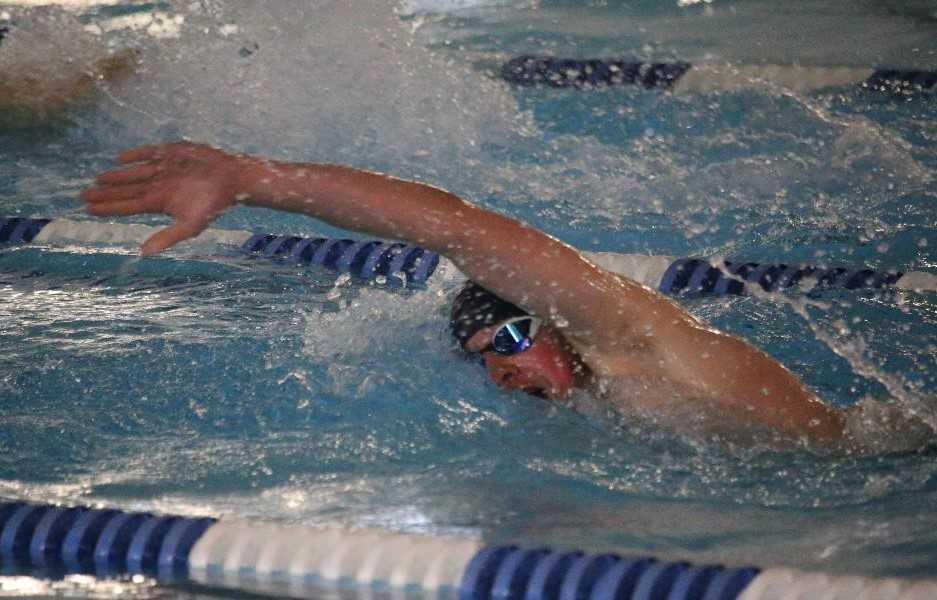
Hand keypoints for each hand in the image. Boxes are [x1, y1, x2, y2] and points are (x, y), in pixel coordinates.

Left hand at [82, 142, 242, 254]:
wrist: (234, 181)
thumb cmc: (215, 205)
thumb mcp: (191, 225)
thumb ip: (168, 237)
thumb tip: (143, 253)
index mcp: (160, 202)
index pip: (129, 205)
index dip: (108, 207)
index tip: (88, 209)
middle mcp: (158, 185)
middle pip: (127, 189)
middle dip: (105, 192)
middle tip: (82, 195)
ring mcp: (164, 168)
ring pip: (134, 172)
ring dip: (116, 176)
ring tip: (97, 179)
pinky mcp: (172, 152)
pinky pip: (150, 153)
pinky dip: (136, 155)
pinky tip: (120, 159)